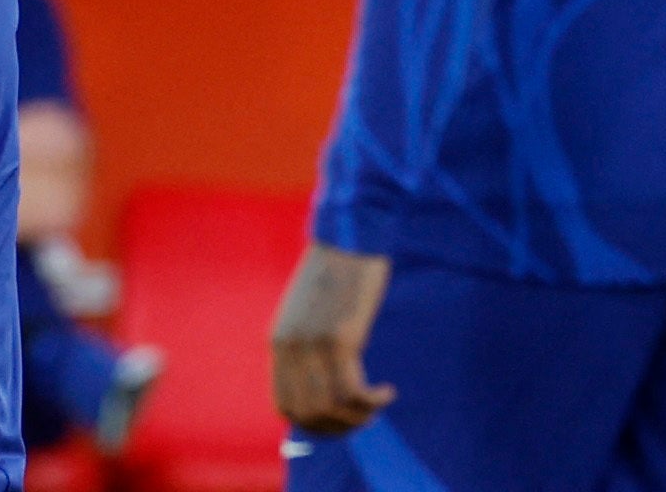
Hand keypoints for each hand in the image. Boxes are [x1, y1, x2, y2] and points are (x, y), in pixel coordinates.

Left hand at [271, 243, 394, 433]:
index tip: (339, 419)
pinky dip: (373, 401)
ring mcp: (314, 343)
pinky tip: (386, 392)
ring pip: (332, 408)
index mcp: (278, 342)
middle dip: (339, 427)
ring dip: (359, 417)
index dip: (312, 424)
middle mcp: (290, 347)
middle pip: (308, 415)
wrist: (348, 237)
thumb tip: (323, 388)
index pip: (283, 406)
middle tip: (365, 418)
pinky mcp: (342, 337)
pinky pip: (354, 391)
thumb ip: (307, 348)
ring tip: (377, 405)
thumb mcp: (308, 314)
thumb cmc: (335, 275)